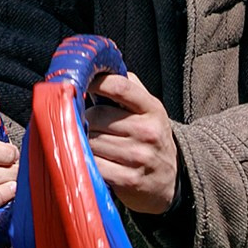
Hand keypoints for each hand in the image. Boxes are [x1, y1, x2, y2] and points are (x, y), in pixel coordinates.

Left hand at [86, 70, 180, 214]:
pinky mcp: (129, 180)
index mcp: (152, 108)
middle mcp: (148, 131)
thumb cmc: (150, 139)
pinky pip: (94, 165)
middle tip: (88, 126)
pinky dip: (87, 162)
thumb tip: (100, 67)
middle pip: (96, 117)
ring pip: (91, 141)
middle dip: (85, 120)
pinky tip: (93, 161)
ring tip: (92, 144)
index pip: (120, 87)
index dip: (95, 82)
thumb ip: (129, 87)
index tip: (78, 83)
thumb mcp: (148, 110)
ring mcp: (139, 157)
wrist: (169, 180)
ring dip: (84, 142)